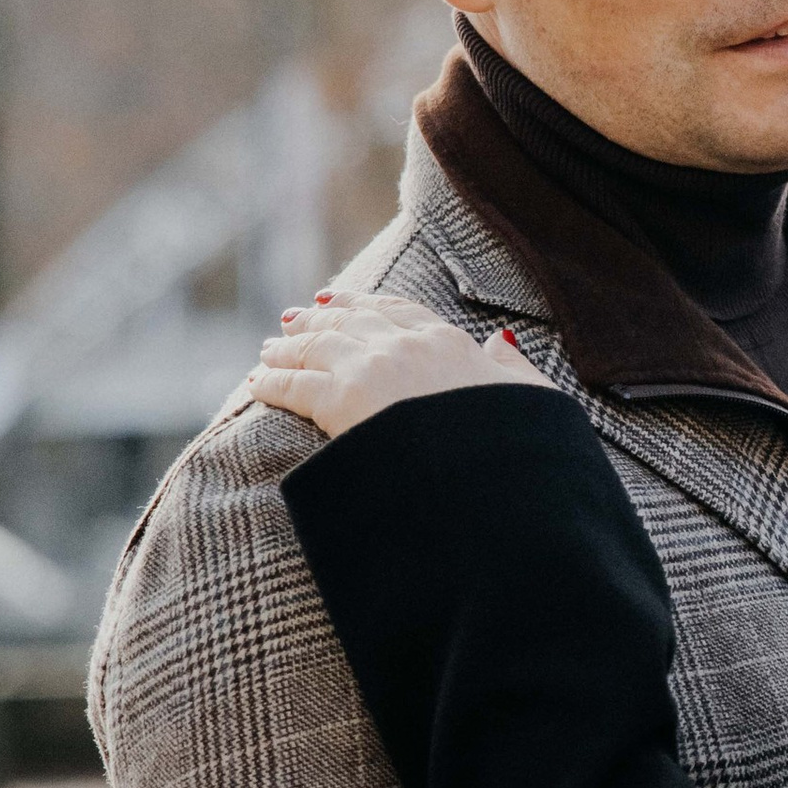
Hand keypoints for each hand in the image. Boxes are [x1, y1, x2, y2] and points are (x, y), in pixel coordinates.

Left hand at [248, 291, 545, 438]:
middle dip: (316, 320)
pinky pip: (294, 385)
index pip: (398, 311)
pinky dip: (272, 381)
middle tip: (292, 321)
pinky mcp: (341, 402)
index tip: (341, 300)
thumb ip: (511, 367)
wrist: (487, 487)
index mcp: (450, 342)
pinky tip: (257, 384)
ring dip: (288, 347)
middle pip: (348, 321)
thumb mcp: (531, 399)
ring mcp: (371, 369)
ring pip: (315, 347)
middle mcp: (406, 345)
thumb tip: (500, 342)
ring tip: (268, 350)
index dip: (364, 304)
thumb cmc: (515, 451)